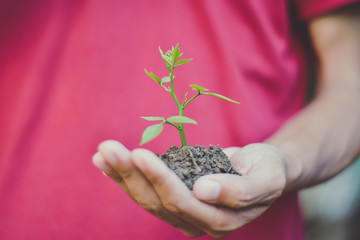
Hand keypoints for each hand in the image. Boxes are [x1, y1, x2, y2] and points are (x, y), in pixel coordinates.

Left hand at [93, 141, 286, 237]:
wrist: (262, 168)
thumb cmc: (268, 169)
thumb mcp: (266, 176)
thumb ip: (240, 190)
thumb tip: (203, 191)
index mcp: (219, 220)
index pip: (182, 202)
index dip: (160, 179)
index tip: (141, 154)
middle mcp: (196, 220)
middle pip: (156, 201)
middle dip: (131, 174)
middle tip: (108, 148)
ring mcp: (182, 210)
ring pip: (145, 197)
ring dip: (122, 174)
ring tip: (102, 152)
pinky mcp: (174, 196)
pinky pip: (145, 188)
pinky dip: (125, 175)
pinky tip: (105, 163)